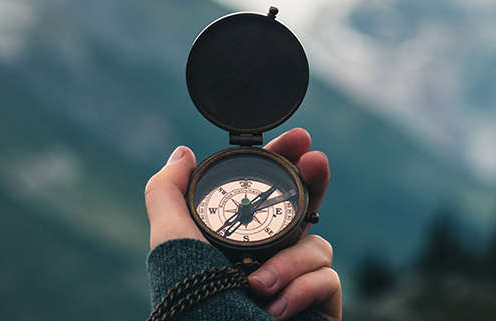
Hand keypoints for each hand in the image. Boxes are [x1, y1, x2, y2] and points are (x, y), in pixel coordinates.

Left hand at [144, 128, 338, 319]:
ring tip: (258, 286)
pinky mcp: (319, 306)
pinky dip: (300, 288)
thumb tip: (183, 153)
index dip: (284, 162)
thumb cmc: (191, 303)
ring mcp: (295, 282)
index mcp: (237, 241)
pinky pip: (328, 277)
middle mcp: (268, 258)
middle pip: (304, 207)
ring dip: (288, 261)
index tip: (298, 136)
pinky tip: (275, 308)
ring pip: (315, 244)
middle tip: (316, 159)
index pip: (267, 193)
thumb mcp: (170, 242)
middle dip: (313, 180)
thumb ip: (168, 193)